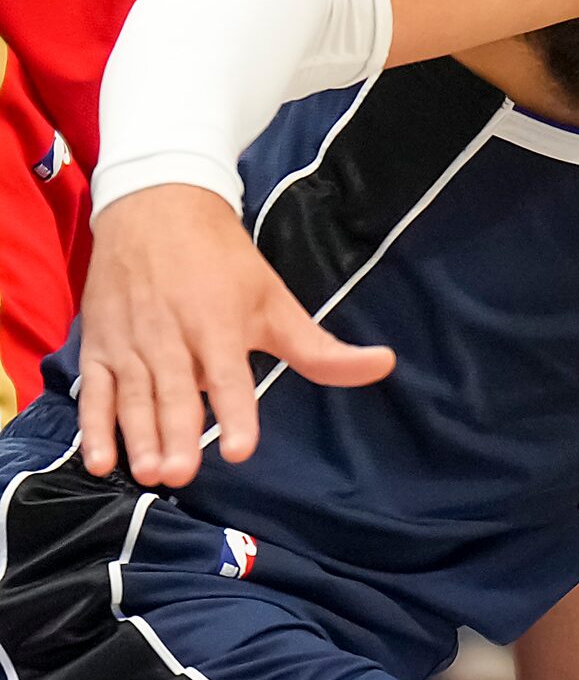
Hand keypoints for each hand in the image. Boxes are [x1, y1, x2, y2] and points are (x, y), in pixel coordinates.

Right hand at [79, 186, 394, 482]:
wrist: (156, 205)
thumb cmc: (224, 261)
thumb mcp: (275, 300)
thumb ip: (320, 348)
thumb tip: (385, 365)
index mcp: (220, 323)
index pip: (231, 376)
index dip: (236, 412)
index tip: (241, 450)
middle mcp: (173, 335)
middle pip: (176, 391)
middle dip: (177, 433)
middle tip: (181, 474)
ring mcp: (131, 342)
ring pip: (134, 396)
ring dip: (138, 436)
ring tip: (149, 473)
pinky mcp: (99, 347)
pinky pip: (93, 391)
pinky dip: (92, 425)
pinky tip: (96, 460)